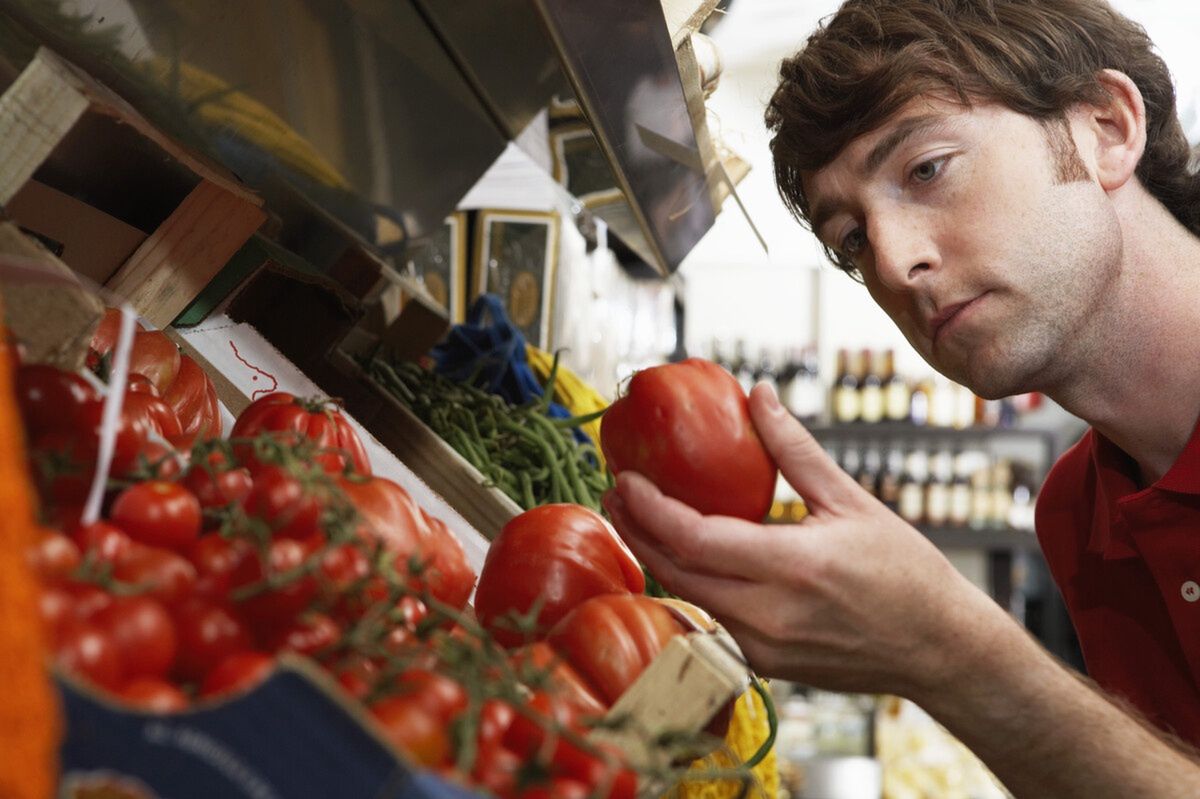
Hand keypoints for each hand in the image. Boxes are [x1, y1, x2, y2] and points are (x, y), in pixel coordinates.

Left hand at [602, 383, 1005, 698]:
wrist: (940, 650)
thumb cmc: (905, 573)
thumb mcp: (851, 501)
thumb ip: (795, 449)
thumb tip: (759, 394)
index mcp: (792, 567)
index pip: (694, 539)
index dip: (650, 509)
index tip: (626, 479)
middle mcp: (770, 615)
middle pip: (677, 571)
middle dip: (637, 530)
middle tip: (617, 493)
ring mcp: (765, 647)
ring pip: (689, 598)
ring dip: (658, 557)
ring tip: (637, 518)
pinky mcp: (767, 664)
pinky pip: (713, 618)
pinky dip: (690, 585)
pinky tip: (681, 556)